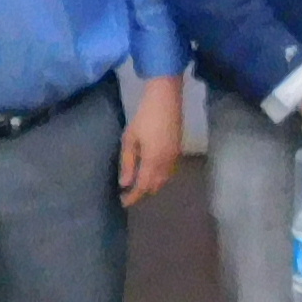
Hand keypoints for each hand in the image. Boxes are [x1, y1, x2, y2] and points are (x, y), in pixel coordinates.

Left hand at [116, 78, 185, 207]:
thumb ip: (127, 162)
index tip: (123, 202)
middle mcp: (166, 163)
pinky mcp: (178, 150)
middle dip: (143, 192)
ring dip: (152, 185)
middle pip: (155, 186)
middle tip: (129, 193)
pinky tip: (151, 171)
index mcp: (153, 161)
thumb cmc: (144, 116)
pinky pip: (169, 171)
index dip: (133, 197)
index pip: (143, 187)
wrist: (166, 99)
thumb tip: (125, 184)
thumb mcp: (130, 138)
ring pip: (164, 180)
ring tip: (138, 183)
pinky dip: (160, 176)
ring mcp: (175, 157)